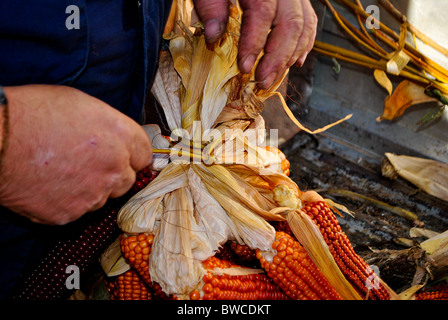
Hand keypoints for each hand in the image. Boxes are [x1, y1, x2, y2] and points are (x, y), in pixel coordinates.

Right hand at [0, 85, 151, 224]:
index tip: (124, 156)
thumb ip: (109, 126)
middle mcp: (114, 167)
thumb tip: (117, 139)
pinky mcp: (70, 214)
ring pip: (102, 197)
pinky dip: (67, 201)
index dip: (132, 155)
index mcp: (121, 136)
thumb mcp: (81, 104)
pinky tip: (49, 185)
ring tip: (61, 172)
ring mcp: (94, 194)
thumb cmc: (32, 113)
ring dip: (90, 188)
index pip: (144, 154)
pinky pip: (77, 210)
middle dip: (111, 173)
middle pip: (126, 180)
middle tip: (86, 163)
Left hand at [193, 0, 317, 88]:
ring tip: (273, 76)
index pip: (263, 12)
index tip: (244, 67)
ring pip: (304, 24)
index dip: (254, 43)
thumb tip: (214, 37)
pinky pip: (310, 20)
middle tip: (262, 80)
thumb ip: (210, 5)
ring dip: (290, 56)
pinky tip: (294, 62)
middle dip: (277, 58)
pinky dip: (304, 44)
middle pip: (291, 23)